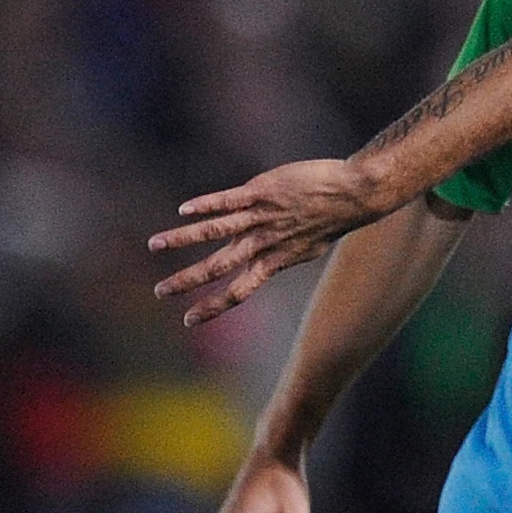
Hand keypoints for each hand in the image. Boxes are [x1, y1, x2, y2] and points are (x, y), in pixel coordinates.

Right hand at [150, 157, 387, 325]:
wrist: (356, 194)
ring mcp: (262, 216)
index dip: (213, 307)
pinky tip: (183, 210)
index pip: (238, 291)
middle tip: (160, 292)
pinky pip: (229, 200)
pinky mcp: (262, 191)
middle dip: (187, 281)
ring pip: (215, 231)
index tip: (189, 321)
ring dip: (182, 239)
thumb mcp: (308, 246)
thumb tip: (267, 259)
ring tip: (155, 245)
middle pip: (219, 267)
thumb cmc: (334, 218)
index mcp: (274, 260)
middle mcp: (264, 243)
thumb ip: (281, 253)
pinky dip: (206, 205)